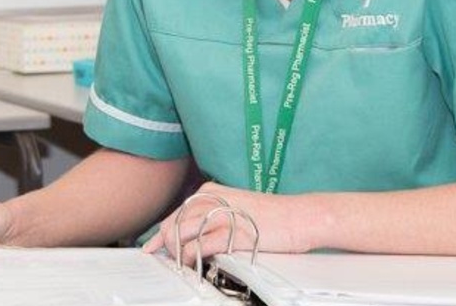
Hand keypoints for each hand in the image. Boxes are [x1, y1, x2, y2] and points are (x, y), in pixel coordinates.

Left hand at [140, 182, 311, 267]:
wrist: (302, 216)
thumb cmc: (273, 216)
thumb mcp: (236, 209)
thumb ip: (213, 217)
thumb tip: (192, 235)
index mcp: (211, 191)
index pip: (176, 212)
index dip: (161, 232)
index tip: (153, 246)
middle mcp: (213, 199)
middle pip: (174, 222)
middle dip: (164, 243)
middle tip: (161, 258)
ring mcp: (222, 214)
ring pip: (183, 233)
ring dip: (176, 251)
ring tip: (178, 263)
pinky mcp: (232, 231)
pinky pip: (201, 246)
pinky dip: (191, 257)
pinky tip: (192, 264)